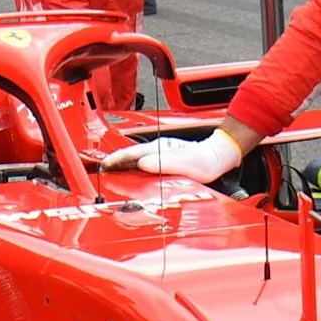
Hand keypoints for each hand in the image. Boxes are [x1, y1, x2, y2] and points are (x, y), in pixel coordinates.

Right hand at [99, 128, 245, 184]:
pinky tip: (131, 172)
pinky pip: (142, 162)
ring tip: (111, 172)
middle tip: (101, 171)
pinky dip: (132, 167)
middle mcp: (158, 149)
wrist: (218, 158)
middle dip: (114, 162)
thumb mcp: (185, 164)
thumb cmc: (205, 162)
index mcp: (159, 148)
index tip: (104, 167)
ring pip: (135, 158)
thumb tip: (143, 163)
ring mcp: (161, 153)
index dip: (115, 160)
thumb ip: (164, 164)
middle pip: (130, 155)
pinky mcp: (164, 159)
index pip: (131, 154)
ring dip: (122, 165)